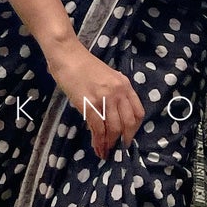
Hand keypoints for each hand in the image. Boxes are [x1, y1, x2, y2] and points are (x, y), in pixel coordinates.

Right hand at [43, 33, 145, 161]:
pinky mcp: (89, 103)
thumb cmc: (84, 65)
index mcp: (125, 85)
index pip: (138, 112)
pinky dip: (98, 140)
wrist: (67, 55)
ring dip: (110, 143)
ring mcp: (104, 98)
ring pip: (114, 128)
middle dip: (123, 139)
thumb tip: (112, 116)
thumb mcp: (107, 77)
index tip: (127, 137)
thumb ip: (114, 94)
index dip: (134, 129)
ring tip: (105, 151)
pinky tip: (96, 147)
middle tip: (117, 149)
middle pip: (128, 123)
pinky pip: (98, 127)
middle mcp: (118, 92)